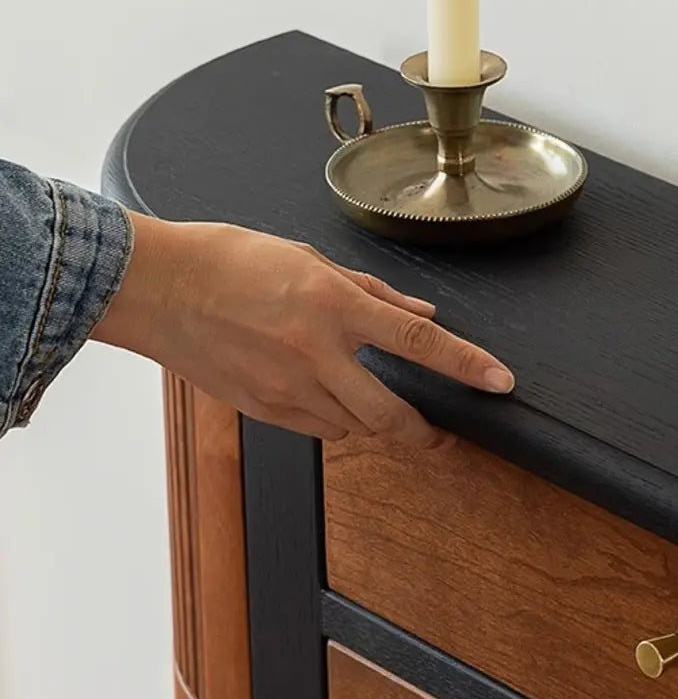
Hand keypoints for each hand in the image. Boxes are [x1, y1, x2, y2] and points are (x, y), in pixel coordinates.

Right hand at [94, 215, 513, 445]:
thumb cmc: (228, 262)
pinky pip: (319, 429)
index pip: (420, 342)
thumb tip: (422, 316)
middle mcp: (316, 354)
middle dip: (427, 436)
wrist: (156, 288)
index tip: (500, 383)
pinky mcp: (265, 410)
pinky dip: (335, 419)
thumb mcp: (309, 259)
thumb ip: (373, 294)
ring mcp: (288, 388)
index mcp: (333, 307)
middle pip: (392, 416)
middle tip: (444, 439)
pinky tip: (324, 395)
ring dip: (374, 420)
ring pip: (356, 427)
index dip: (467, 365)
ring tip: (364, 395)